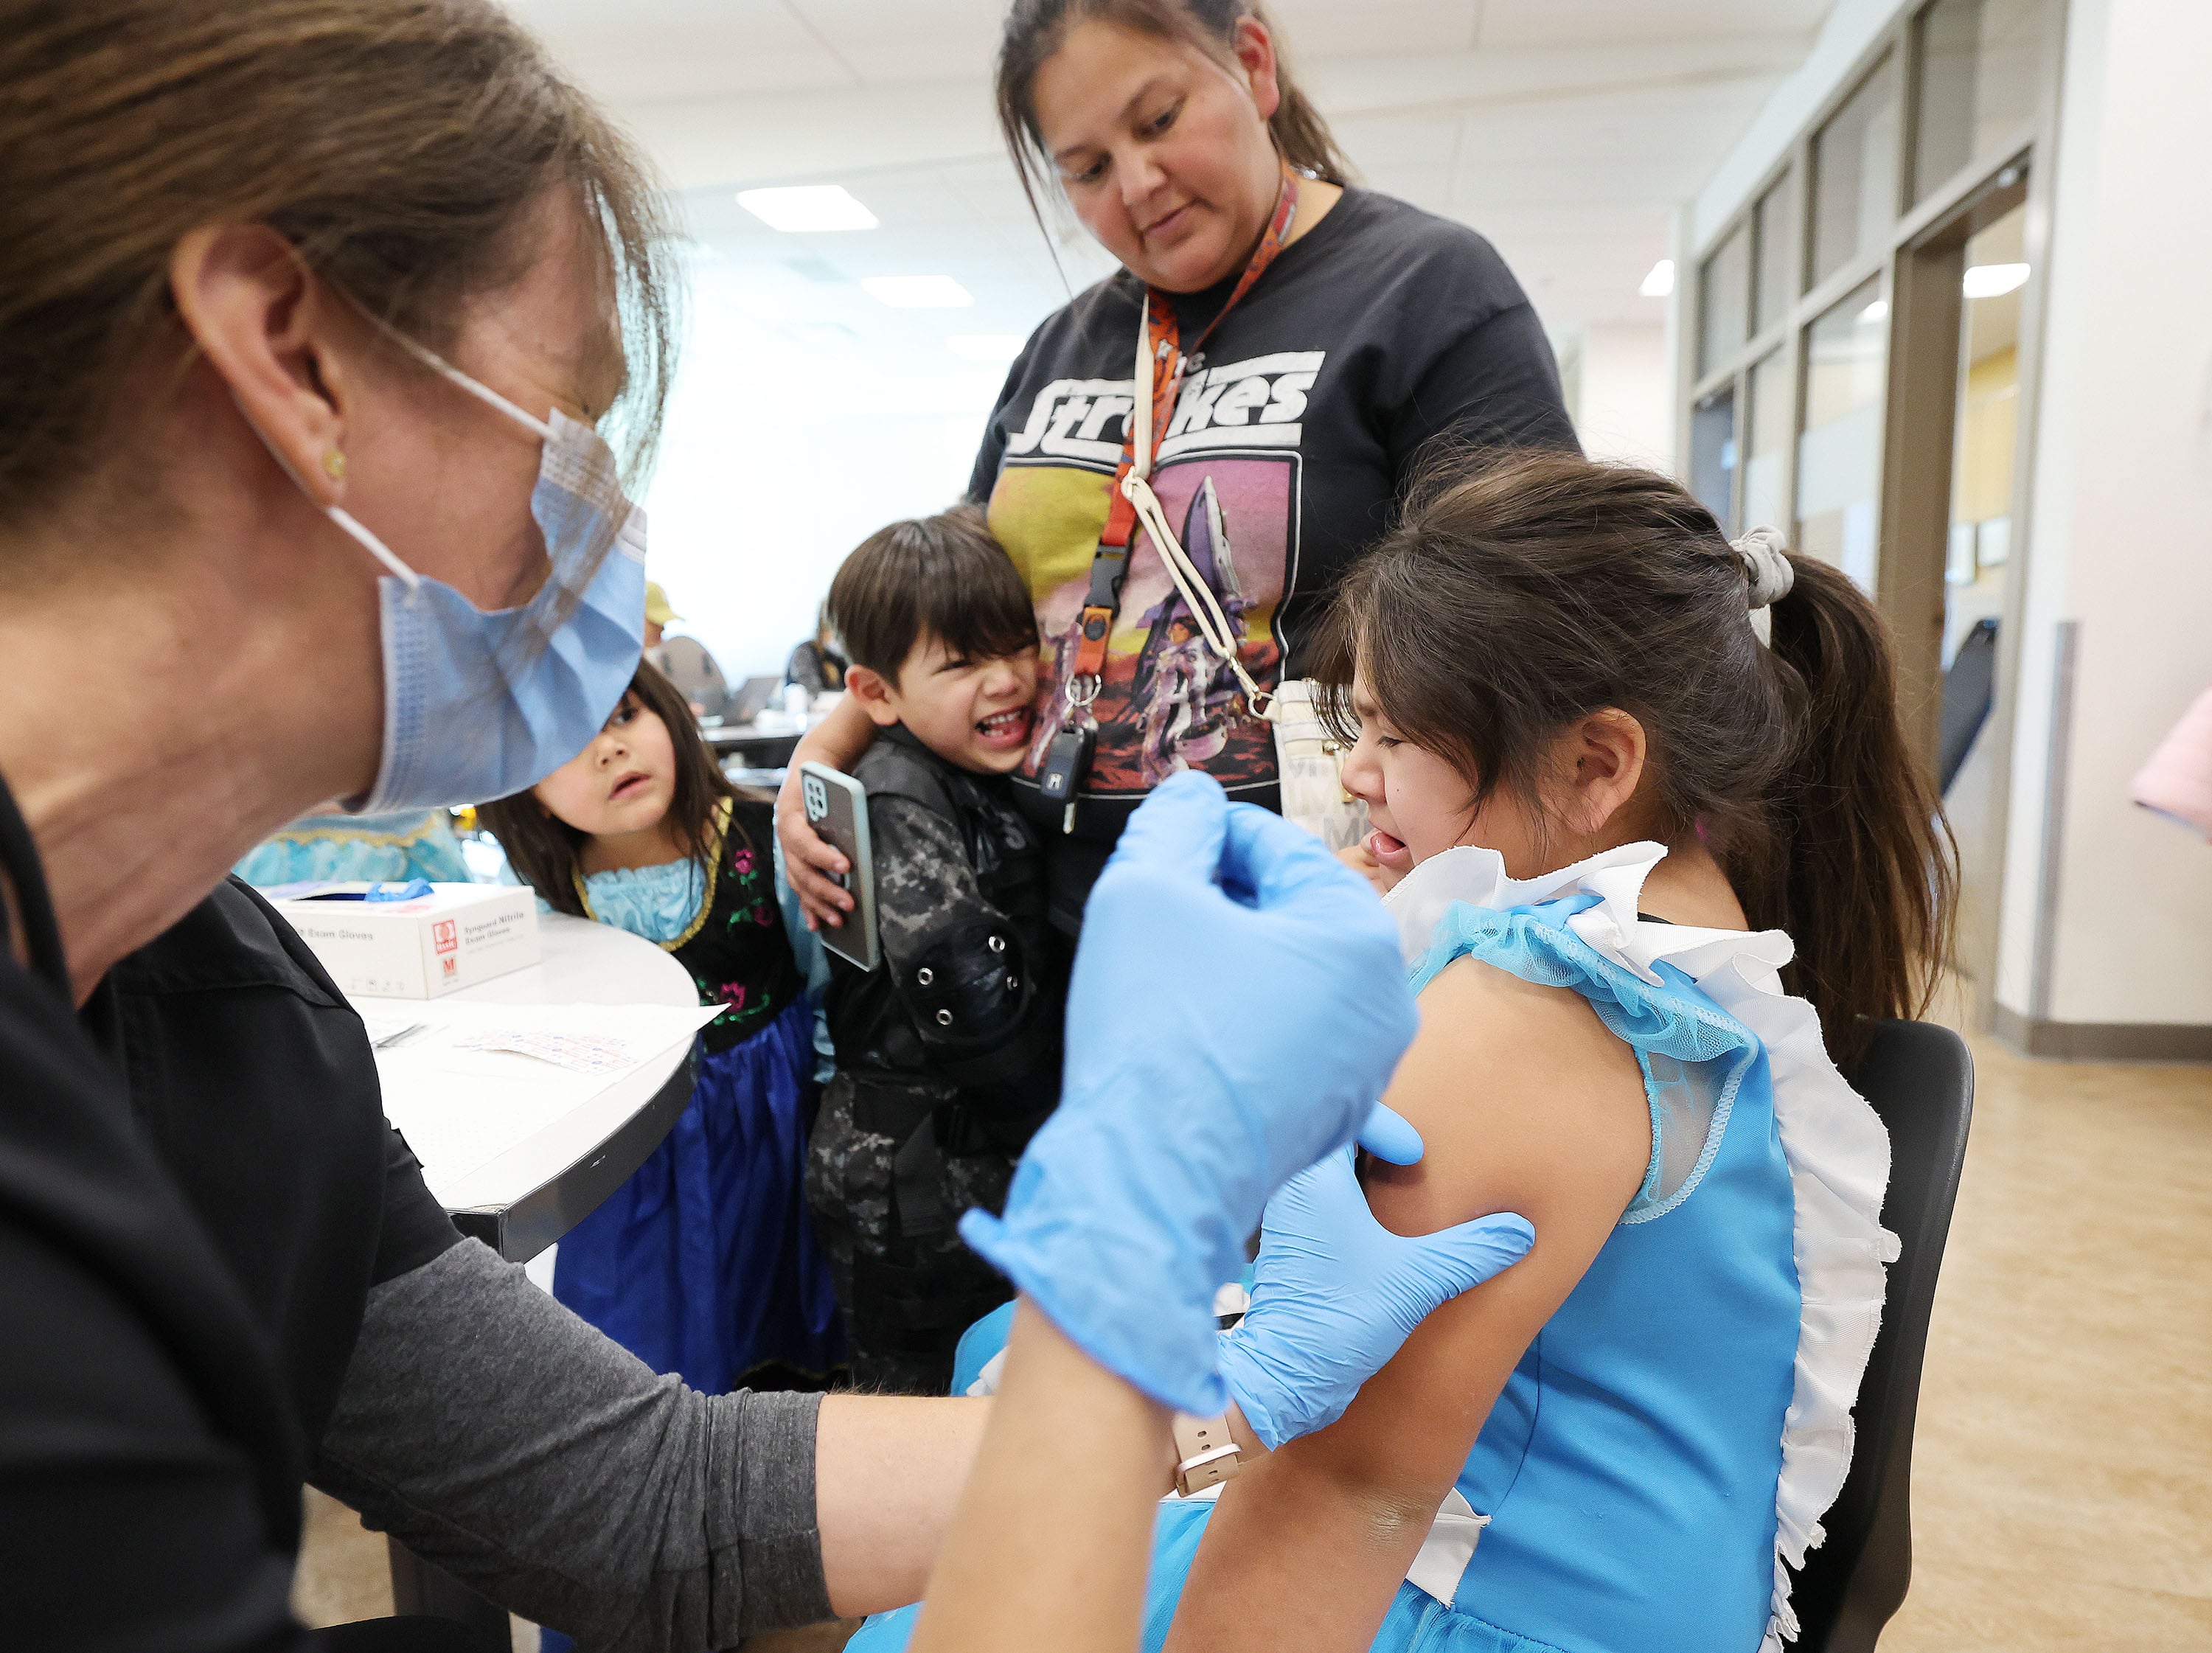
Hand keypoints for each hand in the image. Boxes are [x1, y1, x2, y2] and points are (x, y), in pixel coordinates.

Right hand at [775, 768, 852, 930]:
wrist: (804, 780)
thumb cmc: (821, 785)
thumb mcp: (827, 788)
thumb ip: (838, 807)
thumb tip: (858, 832)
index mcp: (790, 819)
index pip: (805, 843)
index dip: (824, 856)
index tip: (847, 865)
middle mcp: (785, 841)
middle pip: (803, 872)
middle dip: (827, 890)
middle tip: (850, 904)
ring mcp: (787, 856)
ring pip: (800, 886)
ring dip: (819, 906)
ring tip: (839, 921)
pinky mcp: (794, 867)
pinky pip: (799, 892)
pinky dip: (808, 910)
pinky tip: (818, 926)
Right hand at [960, 772, 1418, 1415]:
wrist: (1150, 1176)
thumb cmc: (1154, 1035)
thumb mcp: (1143, 889)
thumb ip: (1175, 823)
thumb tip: (1193, 801)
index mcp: (1358, 934)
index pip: (1277, 845)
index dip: (1206, 836)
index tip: (1163, 848)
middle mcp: (1384, 1000)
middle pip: (1291, 911)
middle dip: (1222, 902)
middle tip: (1155, 915)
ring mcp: (1365, 1065)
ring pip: (1290, 974)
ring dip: (1232, 961)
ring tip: (1168, 976)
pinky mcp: (1333, 1112)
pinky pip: (1290, 1035)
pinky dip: (1243, 1019)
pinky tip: (1189, 1029)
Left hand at [1218, 1145, 1533, 1449]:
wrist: (1288, 1378)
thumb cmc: (1341, 1320)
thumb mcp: (1417, 1280)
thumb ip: (1470, 1250)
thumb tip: (1519, 1231)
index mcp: (1312, 1180)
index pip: (1342, 1115)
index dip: (1386, 1125)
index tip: (1414, 1156)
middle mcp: (1289, 1189)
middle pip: (1332, 1136)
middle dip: (1375, 1143)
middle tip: (1412, 1161)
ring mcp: (1284, 1217)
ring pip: (1322, 1170)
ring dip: (1361, 1174)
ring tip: (1400, 1194)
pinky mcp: (1287, 1245)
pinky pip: (1316, 1201)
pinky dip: (1347, 1202)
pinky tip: (1376, 1230)